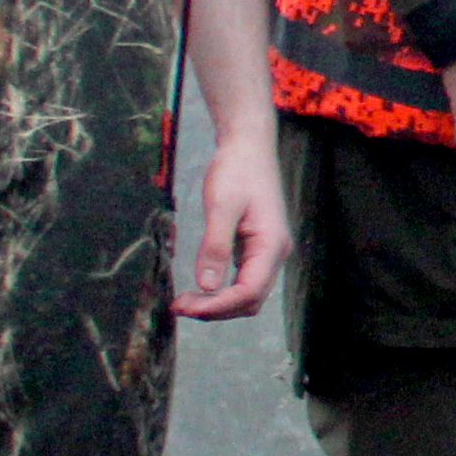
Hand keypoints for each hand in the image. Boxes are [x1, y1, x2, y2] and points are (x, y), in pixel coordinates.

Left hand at [179, 124, 287, 321]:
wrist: (248, 146)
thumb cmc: (236, 170)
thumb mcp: (221, 206)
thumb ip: (215, 247)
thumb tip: (206, 286)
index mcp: (271, 244)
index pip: (249, 291)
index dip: (218, 306)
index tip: (185, 307)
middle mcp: (276, 252)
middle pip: (251, 299)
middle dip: (216, 309)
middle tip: (179, 306)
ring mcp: (269, 251)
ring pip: (249, 294)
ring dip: (219, 303)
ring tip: (186, 301)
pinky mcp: (258, 247)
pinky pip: (245, 280)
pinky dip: (223, 291)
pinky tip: (201, 287)